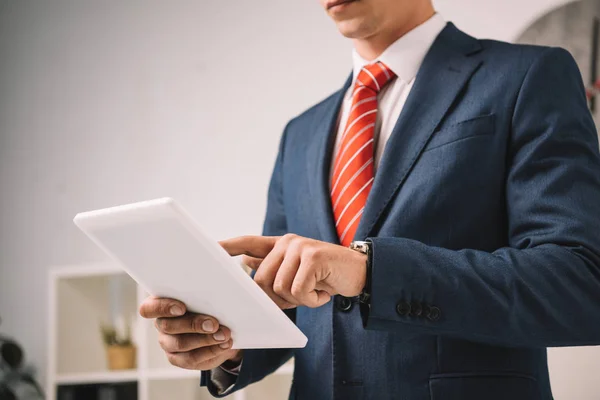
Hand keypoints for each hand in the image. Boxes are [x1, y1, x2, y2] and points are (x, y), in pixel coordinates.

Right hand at [139, 297, 241, 369]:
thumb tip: (223, 291)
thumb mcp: (207, 295)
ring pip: (180, 344)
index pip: (148, 308)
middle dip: (193, 324)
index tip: (182, 308)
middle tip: (214, 324)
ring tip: (224, 335)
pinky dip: (211, 351)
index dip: (163, 308)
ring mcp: (168, 343)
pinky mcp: (179, 359)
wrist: (219, 327)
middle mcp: (161, 324)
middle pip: (168, 326)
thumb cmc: (209, 304)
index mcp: (161, 304)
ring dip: (205, 339)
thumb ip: (205, 293)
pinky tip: (224, 344)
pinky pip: (191, 358)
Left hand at [219, 234, 366, 308]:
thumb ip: (274, 270)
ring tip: (316, 290)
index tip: (209, 249)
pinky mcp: (313, 257)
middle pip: (262, 281)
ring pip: (280, 288)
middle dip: (279, 299)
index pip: (248, 242)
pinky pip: (298, 290)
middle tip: (301, 297)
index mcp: (281, 245)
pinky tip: (324, 291)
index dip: (228, 246)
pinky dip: (312, 299)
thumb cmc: (326, 277)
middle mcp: (287, 242)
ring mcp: (300, 247)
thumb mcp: (298, 274)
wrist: (361, 273)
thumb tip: (246, 264)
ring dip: (299, 300)